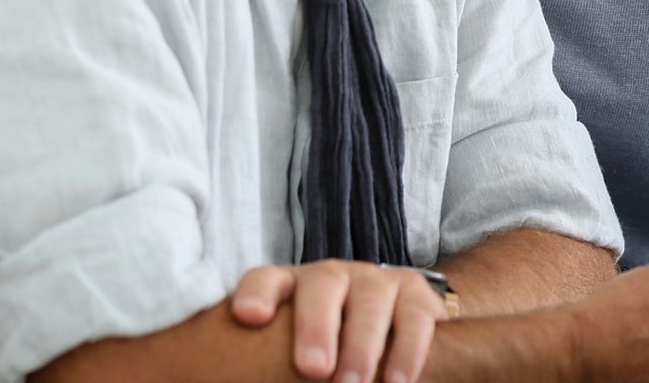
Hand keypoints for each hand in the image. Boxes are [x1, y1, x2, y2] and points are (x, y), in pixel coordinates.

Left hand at [229, 260, 445, 382]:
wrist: (389, 331)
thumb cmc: (327, 351)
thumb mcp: (290, 354)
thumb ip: (269, 364)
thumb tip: (233, 382)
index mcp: (292, 289)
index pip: (266, 280)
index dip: (257, 294)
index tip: (249, 317)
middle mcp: (332, 277)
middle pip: (321, 287)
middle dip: (316, 327)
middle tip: (312, 370)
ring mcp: (375, 280)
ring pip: (369, 302)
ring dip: (361, 346)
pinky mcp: (415, 293)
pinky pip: (414, 317)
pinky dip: (406, 352)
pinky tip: (395, 382)